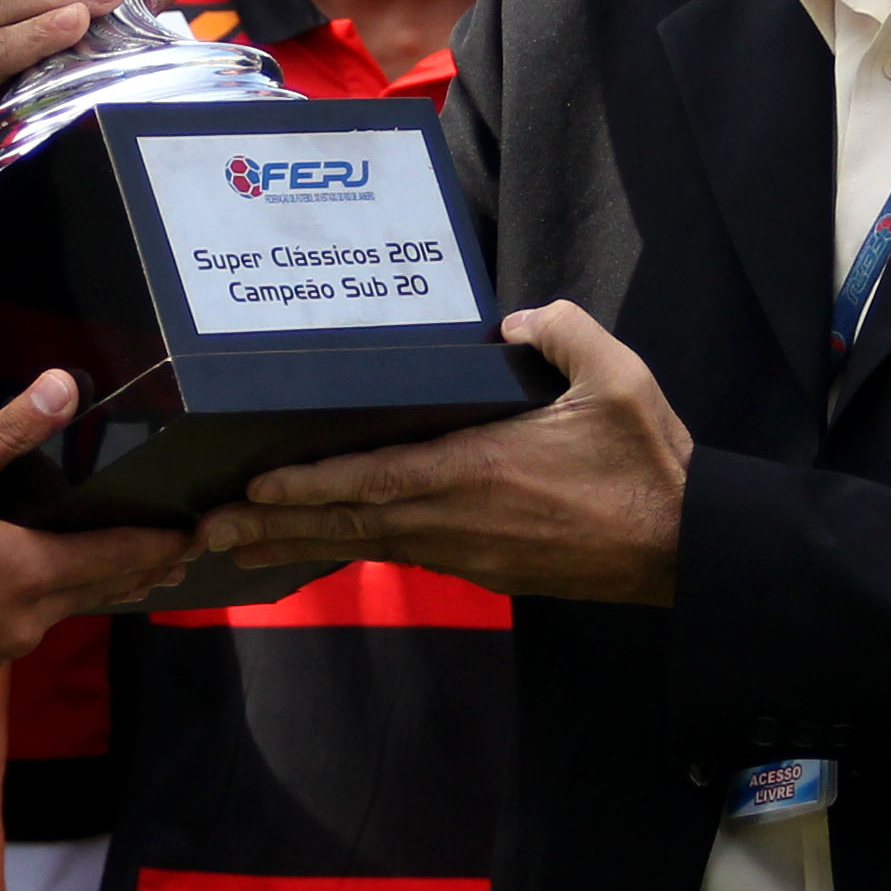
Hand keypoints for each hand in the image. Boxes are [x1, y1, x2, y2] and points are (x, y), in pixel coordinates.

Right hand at [0, 372, 188, 684]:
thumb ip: (7, 436)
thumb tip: (62, 387)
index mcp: (28, 573)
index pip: (121, 553)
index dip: (166, 539)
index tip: (203, 526)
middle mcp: (27, 619)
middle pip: (105, 583)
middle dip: (146, 559)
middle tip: (186, 538)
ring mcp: (2, 644)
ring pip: (67, 603)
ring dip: (96, 576)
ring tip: (124, 548)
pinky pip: (31, 619)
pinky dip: (51, 592)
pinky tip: (40, 569)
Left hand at [198, 304, 687, 603]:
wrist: (686, 547)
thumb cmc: (647, 463)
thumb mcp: (614, 376)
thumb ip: (558, 330)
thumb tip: (512, 321)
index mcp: (479, 470)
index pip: (373, 480)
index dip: (307, 487)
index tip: (252, 490)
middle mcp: (458, 521)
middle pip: (347, 524)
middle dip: (272, 530)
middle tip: (204, 534)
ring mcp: (468, 552)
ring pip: (367, 545)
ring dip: (300, 545)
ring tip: (237, 546)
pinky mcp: (485, 569)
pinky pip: (402, 554)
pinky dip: (352, 548)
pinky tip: (322, 544)